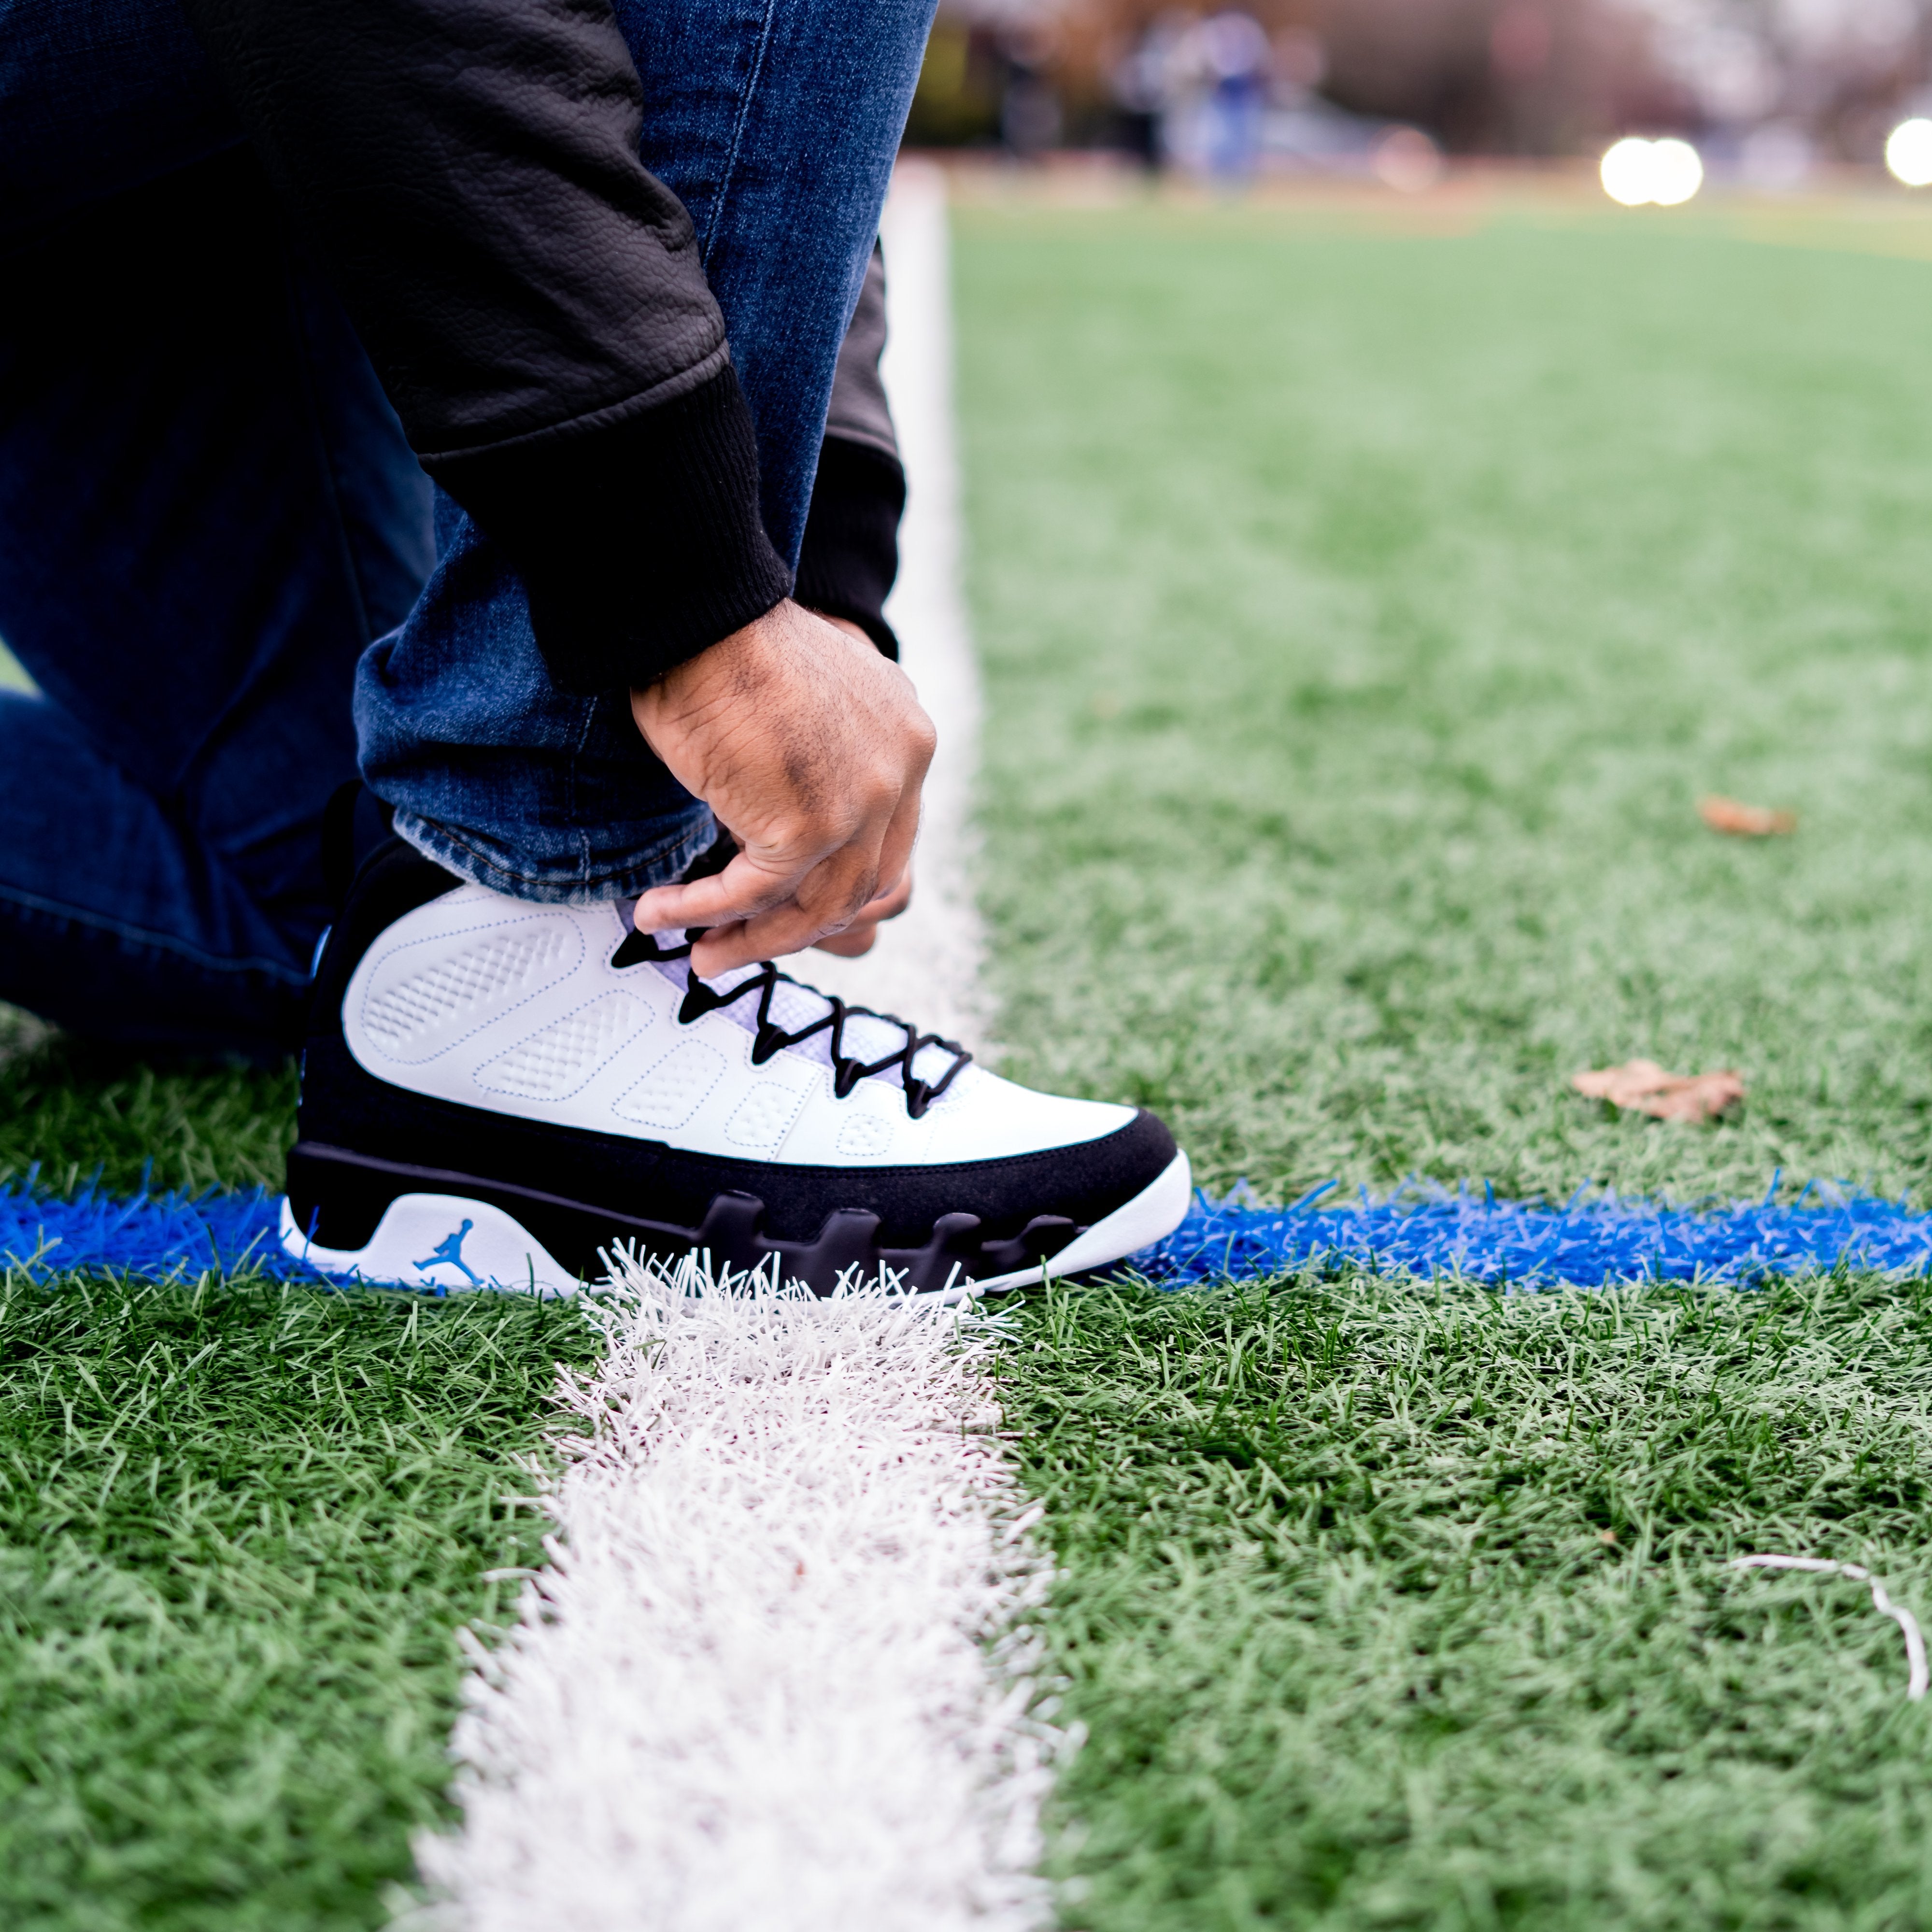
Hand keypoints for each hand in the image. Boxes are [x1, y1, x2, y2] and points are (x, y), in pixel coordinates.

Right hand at [630, 600, 934, 976]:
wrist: (698, 610)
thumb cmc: (727, 644)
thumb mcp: (801, 709)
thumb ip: (816, 765)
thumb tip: (779, 837)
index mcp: (907, 739)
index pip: (890, 845)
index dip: (836, 891)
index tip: (783, 910)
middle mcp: (901, 771)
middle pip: (863, 887)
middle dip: (797, 928)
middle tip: (737, 944)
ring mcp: (863, 802)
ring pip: (818, 905)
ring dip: (754, 939)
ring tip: (701, 952)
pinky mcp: (811, 826)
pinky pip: (755, 894)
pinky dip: (704, 912)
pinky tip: (660, 915)